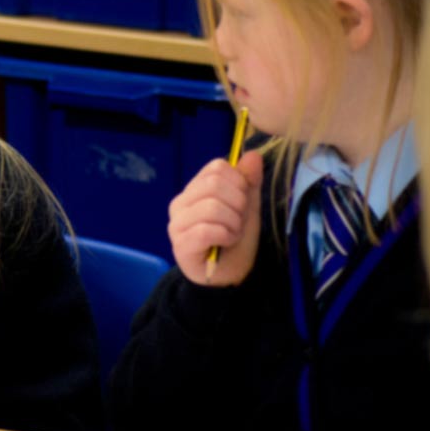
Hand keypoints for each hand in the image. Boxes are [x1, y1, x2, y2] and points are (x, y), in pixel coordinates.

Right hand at [168, 149, 263, 286]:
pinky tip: (226, 243)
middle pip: (213, 184)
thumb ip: (249, 181)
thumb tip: (253, 154)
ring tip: (233, 234)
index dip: (239, 182)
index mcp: (195, 189)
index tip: (243, 202)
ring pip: (211, 206)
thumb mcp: (248, 207)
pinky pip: (206, 230)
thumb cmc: (235, 239)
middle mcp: (180, 203)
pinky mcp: (180, 245)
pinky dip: (225, 236)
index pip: (216, 167)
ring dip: (233, 223)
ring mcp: (177, 224)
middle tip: (239, 221)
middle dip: (238, 204)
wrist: (230, 276)